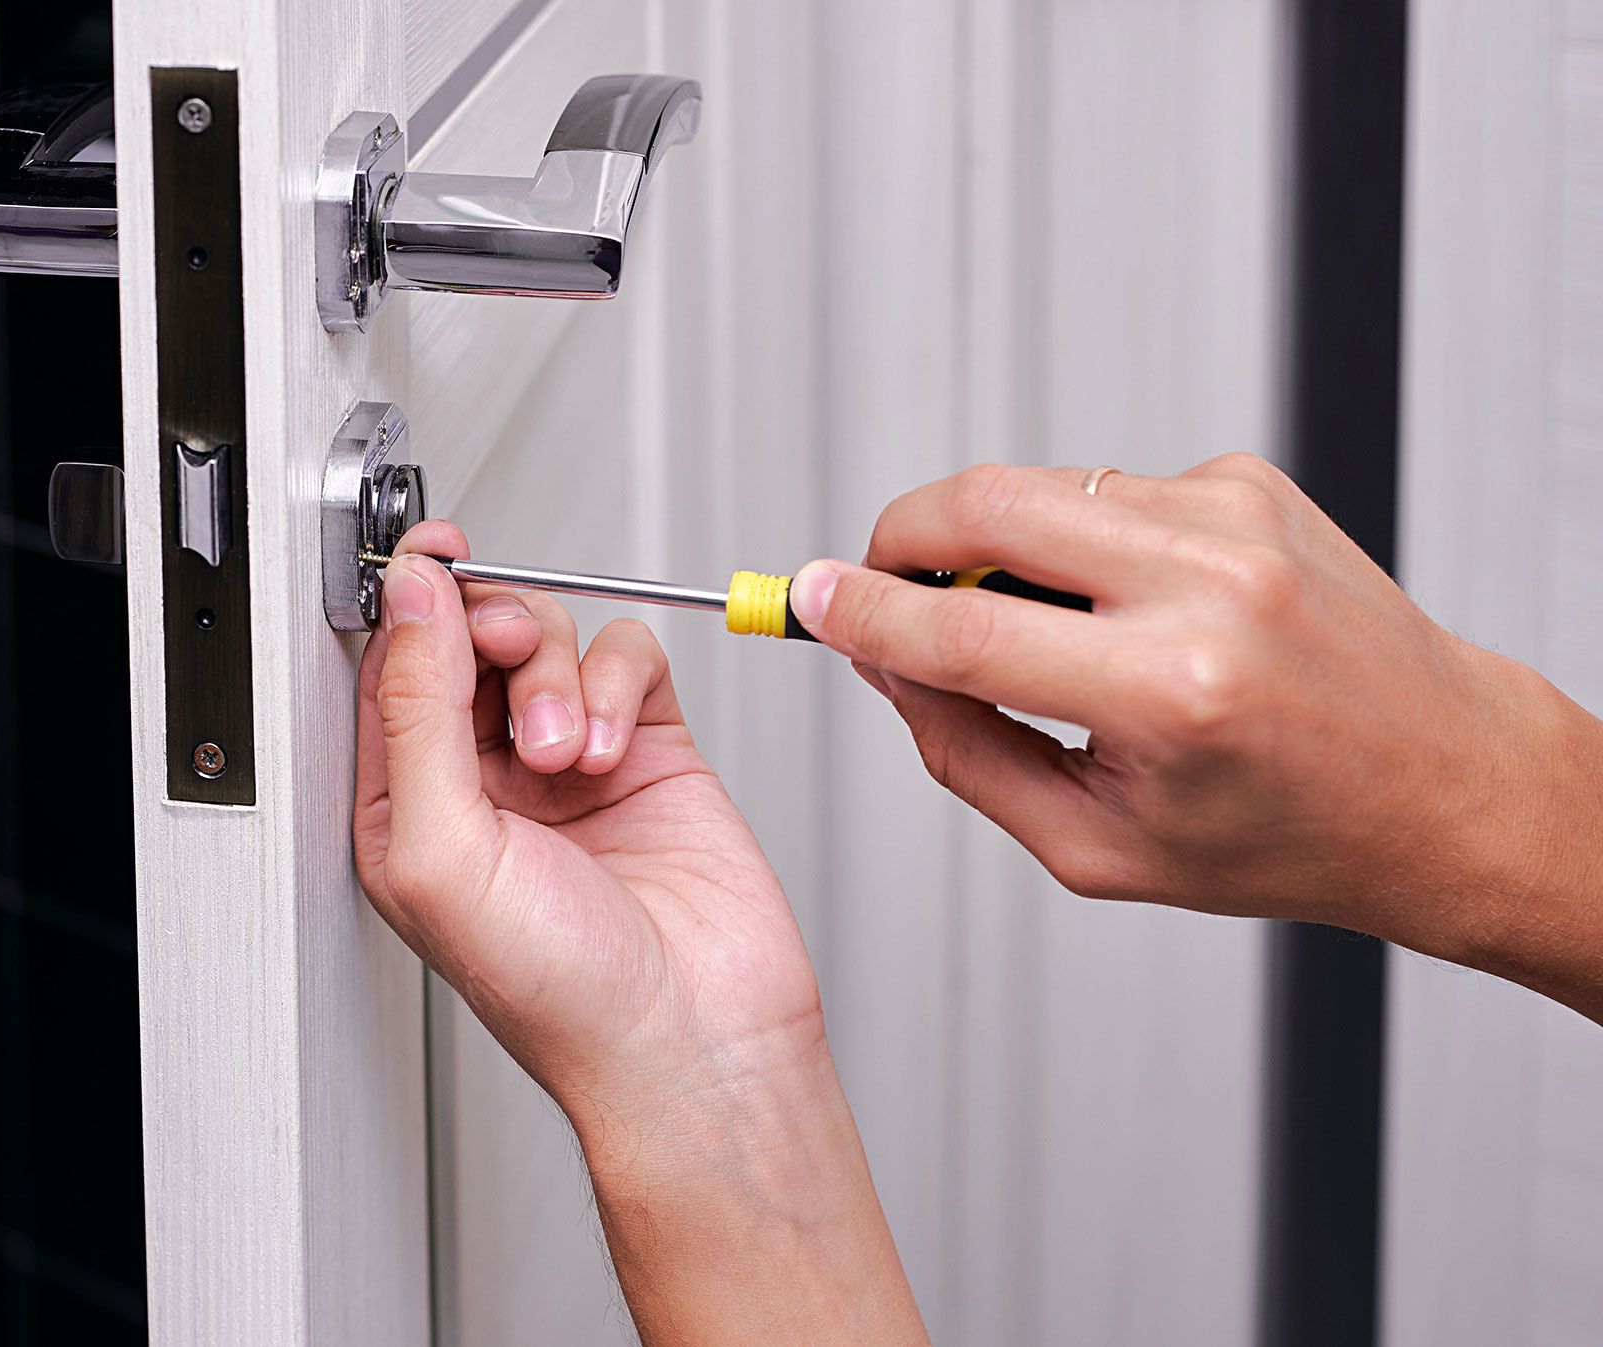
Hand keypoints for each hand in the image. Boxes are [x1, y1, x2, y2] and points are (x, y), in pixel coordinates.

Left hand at [354, 521, 927, 1343]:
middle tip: (511, 659)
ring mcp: (567, 761)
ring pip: (549, 638)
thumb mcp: (443, 849)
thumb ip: (417, 709)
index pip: (390, 672)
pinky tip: (613, 751)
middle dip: (494, 638)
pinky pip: (626, 658)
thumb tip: (409, 598)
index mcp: (406, 807)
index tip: (429, 555)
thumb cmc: (563, 996)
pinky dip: (619, 685)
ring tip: (570, 752)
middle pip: (470, 638)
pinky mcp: (646, 750)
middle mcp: (482, 780)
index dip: (406, 605)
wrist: (696, 1041)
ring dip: (560, 676)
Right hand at [788, 455, 1602, 1018]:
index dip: (862, 612)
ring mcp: (1235, 516)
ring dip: (992, 544)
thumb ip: (970, 752)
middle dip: (901, 537)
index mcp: (1172, 692)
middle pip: (987, 505)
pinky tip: (1120, 605)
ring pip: (1039, 486)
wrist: (1443, 783)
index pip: (964, 628)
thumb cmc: (1287, 833)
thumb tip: (886, 666)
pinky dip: (1077, 539)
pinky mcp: (1248, 481)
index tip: (811, 599)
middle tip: (879, 584)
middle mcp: (1211, 583)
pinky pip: (1105, 489)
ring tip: (1030, 625)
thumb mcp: (1098, 848)